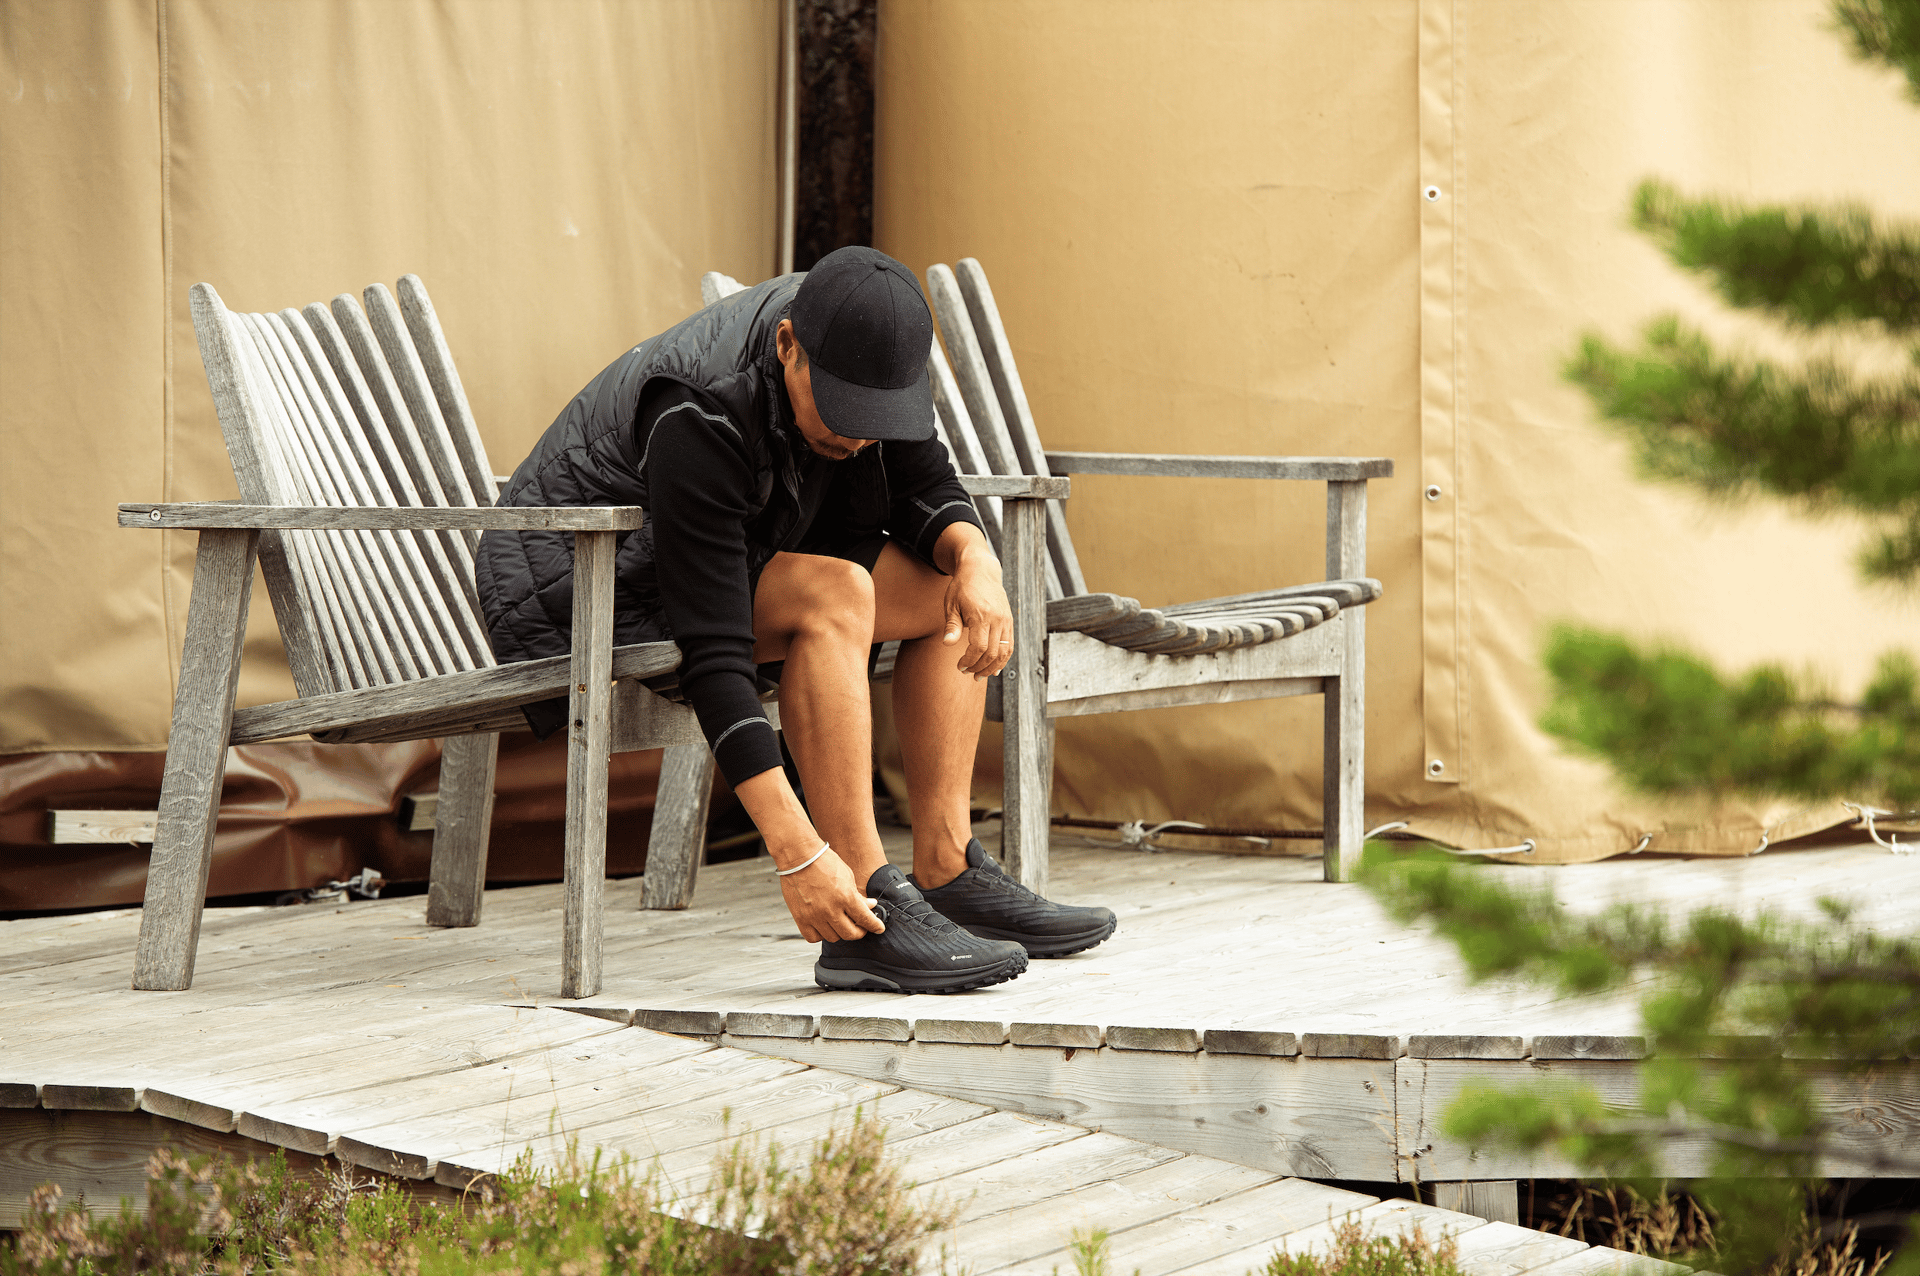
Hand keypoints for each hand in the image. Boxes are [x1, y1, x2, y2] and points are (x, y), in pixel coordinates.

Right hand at [777, 847, 883, 941]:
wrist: (799, 857)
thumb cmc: (823, 861)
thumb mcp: (848, 875)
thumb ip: (858, 895)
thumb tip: (869, 906)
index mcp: (845, 897)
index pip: (865, 919)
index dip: (875, 926)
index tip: (878, 928)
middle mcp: (830, 910)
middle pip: (850, 934)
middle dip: (859, 931)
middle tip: (860, 926)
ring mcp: (814, 916)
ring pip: (833, 937)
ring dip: (840, 932)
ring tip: (840, 922)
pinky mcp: (801, 918)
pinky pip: (813, 937)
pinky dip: (820, 934)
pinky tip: (823, 925)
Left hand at [941, 542, 1013, 679]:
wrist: (981, 569)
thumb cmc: (962, 587)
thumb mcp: (951, 604)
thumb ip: (951, 626)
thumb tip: (947, 644)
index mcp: (981, 615)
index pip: (979, 647)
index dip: (969, 661)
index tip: (960, 666)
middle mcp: (997, 619)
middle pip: (993, 652)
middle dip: (980, 667)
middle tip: (967, 673)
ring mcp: (1006, 620)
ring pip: (1004, 651)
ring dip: (993, 667)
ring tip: (981, 675)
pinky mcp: (1009, 620)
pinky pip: (1010, 644)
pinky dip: (1003, 658)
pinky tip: (995, 668)